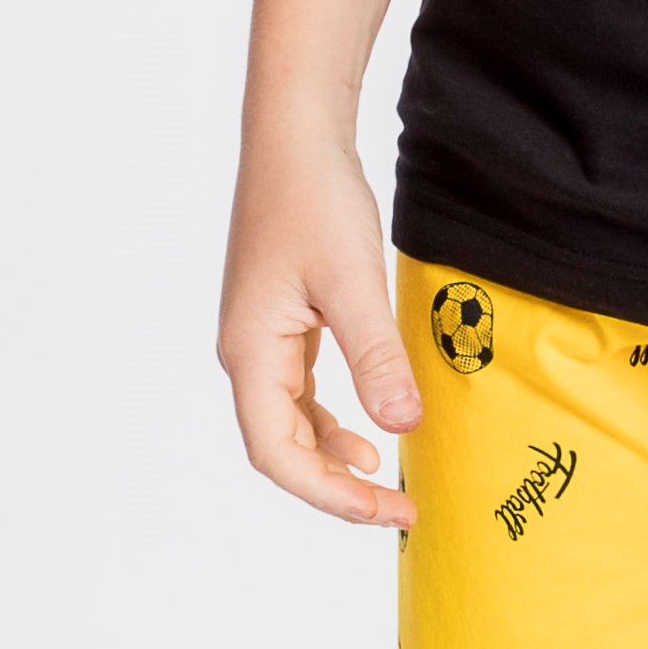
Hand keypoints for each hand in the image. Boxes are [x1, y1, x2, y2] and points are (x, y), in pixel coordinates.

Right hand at [218, 131, 422, 526]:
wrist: (295, 136)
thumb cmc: (313, 198)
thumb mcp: (353, 281)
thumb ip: (376, 357)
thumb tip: (401, 428)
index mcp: (250, 352)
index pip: (277, 455)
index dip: (330, 495)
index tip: (386, 512)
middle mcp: (246, 353)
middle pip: (280, 449)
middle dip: (336, 488)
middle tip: (397, 511)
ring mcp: (260, 339)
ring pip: (290, 424)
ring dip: (333, 458)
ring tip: (385, 480)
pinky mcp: (280, 321)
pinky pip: (300, 392)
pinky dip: (332, 421)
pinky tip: (368, 429)